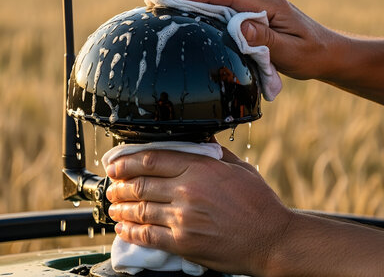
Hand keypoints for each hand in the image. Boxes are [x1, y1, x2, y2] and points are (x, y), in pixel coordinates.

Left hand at [105, 142, 293, 276]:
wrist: (272, 239)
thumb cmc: (259, 203)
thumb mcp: (239, 167)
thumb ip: (214, 153)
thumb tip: (198, 141)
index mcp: (200, 168)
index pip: (152, 159)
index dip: (127, 161)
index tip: (116, 164)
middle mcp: (187, 191)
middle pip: (140, 184)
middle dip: (119, 186)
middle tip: (112, 187)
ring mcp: (183, 218)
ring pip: (139, 210)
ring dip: (120, 208)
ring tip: (113, 207)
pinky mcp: (183, 243)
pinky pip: (147, 236)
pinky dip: (130, 232)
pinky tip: (123, 229)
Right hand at [171, 0, 348, 80]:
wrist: (329, 53)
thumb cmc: (312, 56)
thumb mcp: (291, 52)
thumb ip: (265, 39)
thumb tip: (237, 26)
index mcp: (269, 4)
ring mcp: (259, 3)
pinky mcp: (257, 11)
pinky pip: (227, 2)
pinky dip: (206, 2)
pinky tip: (192, 8)